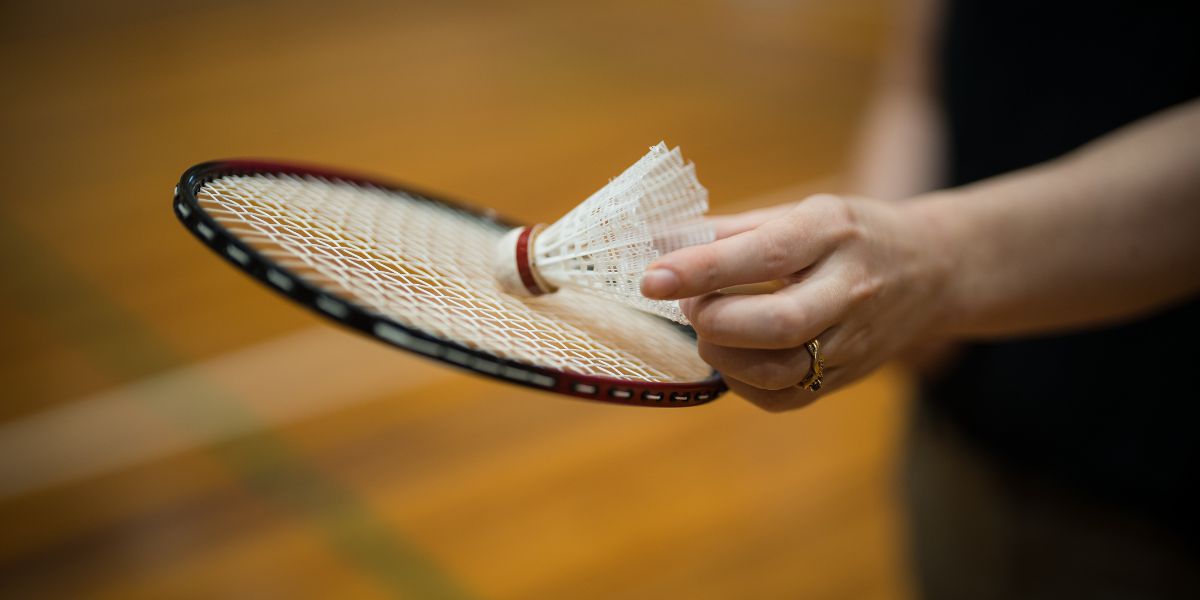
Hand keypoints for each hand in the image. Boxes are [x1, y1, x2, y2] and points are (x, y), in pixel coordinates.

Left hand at [642, 194, 951, 410]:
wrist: (930, 269)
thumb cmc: (845, 236)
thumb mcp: (797, 213)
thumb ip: (727, 231)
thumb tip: (651, 241)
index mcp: (831, 233)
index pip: (764, 255)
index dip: (702, 270)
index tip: (652, 278)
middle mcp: (849, 287)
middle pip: (777, 323)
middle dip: (715, 321)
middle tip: (691, 307)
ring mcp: (853, 338)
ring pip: (782, 371)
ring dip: (725, 357)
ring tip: (709, 332)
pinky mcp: (848, 375)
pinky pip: (787, 397)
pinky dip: (744, 384)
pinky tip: (733, 359)